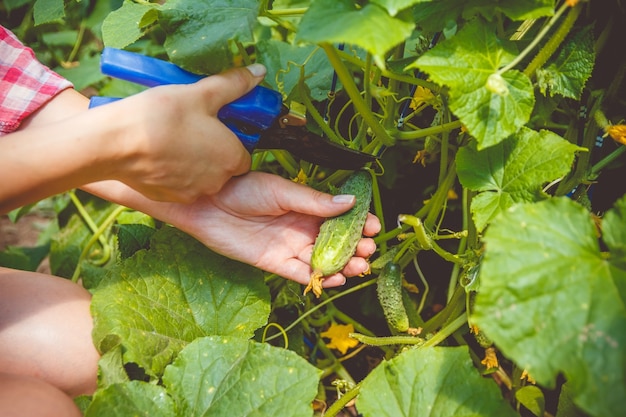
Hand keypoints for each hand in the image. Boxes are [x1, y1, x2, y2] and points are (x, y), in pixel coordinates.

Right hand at [2, 64, 267, 212]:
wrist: (115, 143)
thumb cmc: (162, 116)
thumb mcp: (201, 93)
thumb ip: (234, 84)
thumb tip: (259, 73)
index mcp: (232, 158)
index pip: (243, 155)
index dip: (231, 140)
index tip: (215, 126)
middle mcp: (217, 182)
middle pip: (223, 167)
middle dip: (212, 151)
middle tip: (191, 128)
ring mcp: (193, 193)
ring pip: (201, 178)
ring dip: (193, 163)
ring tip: (173, 139)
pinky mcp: (169, 197)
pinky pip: (178, 185)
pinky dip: (173, 172)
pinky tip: (158, 154)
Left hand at [164, 171, 380, 287]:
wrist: (207, 204)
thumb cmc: (242, 188)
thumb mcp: (282, 191)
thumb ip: (315, 201)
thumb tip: (351, 201)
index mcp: (306, 206)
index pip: (339, 217)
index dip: (357, 223)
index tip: (373, 227)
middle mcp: (301, 228)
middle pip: (334, 242)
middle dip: (354, 247)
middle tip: (368, 251)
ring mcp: (289, 247)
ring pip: (322, 260)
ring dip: (342, 265)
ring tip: (359, 267)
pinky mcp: (275, 264)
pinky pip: (301, 275)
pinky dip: (318, 279)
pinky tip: (336, 280)